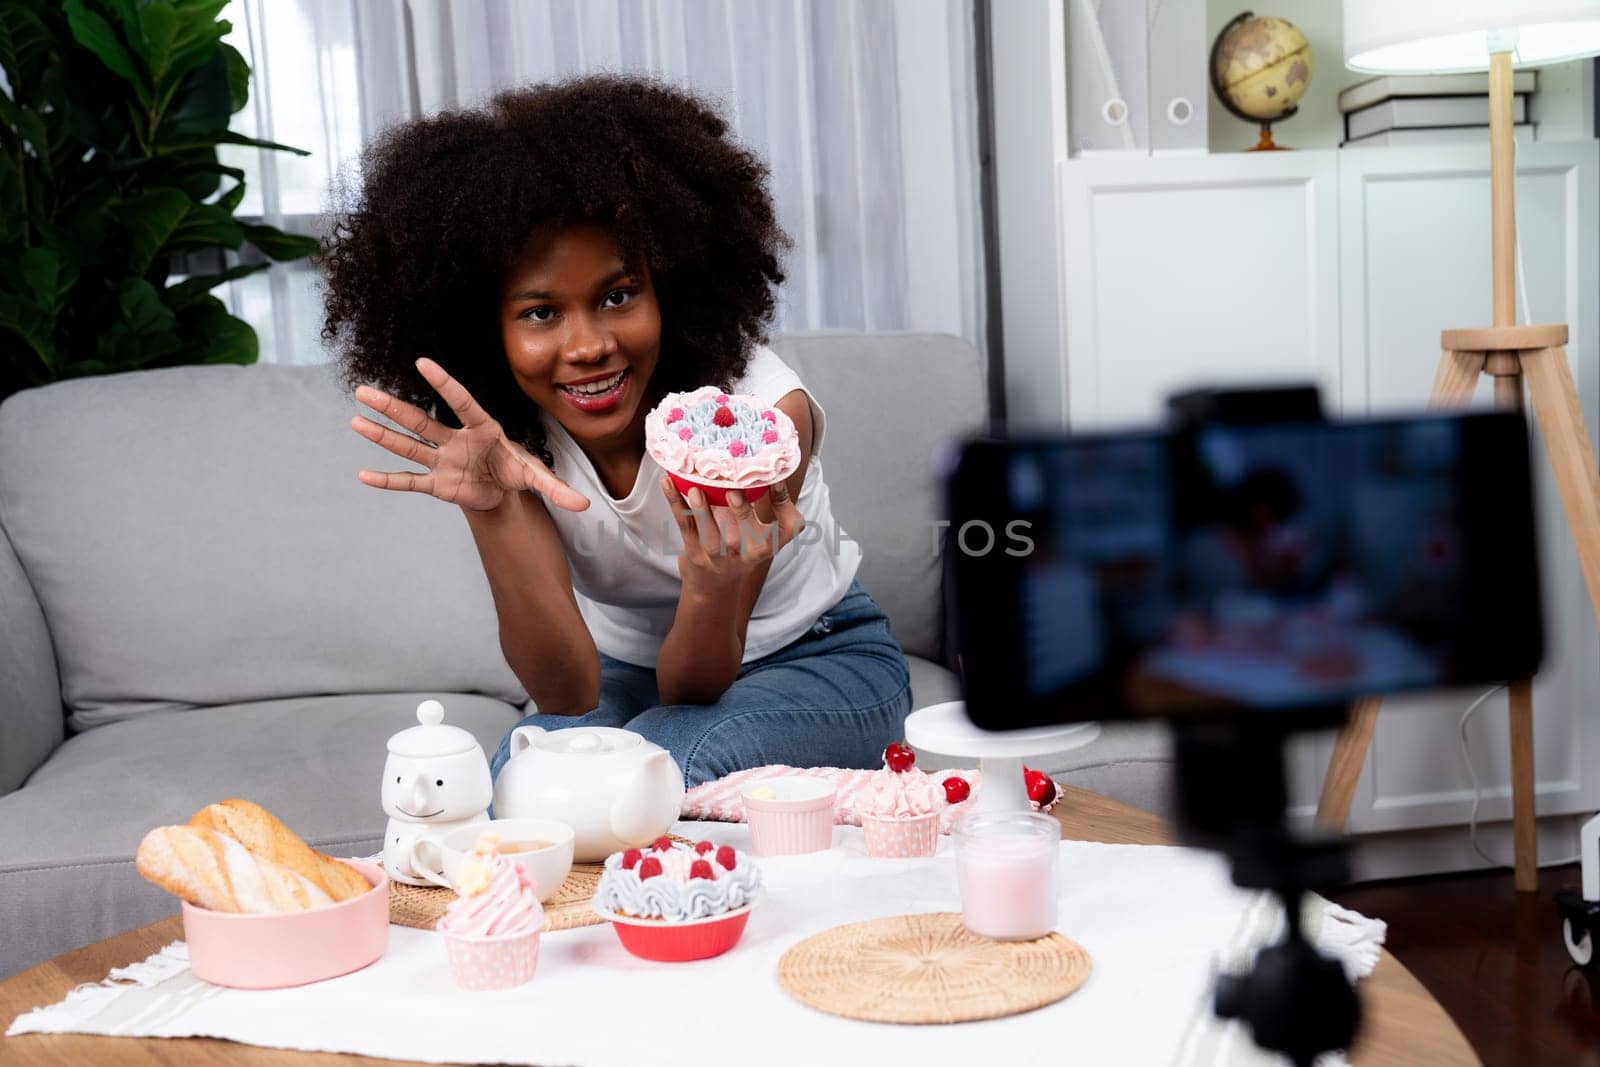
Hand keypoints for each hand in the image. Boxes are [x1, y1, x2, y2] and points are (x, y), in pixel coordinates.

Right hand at [350, 357, 588, 512]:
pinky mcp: (437, 483)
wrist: (502, 490)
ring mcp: (443, 460)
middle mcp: (456, 440)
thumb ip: (557, 489)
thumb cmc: (516, 470)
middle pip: (421, 421)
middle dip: (393, 408)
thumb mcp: (537, 478)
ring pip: (409, 445)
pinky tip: (363, 476)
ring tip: (355, 419)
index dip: (443, 384)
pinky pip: (410, 480)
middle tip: (364, 390)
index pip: (461, 402)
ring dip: (383, 435)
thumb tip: (584, 506)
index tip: (421, 362)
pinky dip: (389, 481)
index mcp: (481, 429)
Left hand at [663, 477, 804, 590]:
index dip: (786, 508)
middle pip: (748, 538)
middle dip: (742, 513)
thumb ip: (765, 503)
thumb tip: (764, 464)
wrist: (712, 584)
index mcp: (766, 546)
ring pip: (711, 538)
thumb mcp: (759, 531)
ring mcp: (718, 558)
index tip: (776, 483)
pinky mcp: (694, 553)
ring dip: (703, 513)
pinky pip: (685, 526)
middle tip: (733, 491)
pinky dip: (676, 502)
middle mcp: (745, 556)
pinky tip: (667, 481)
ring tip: (695, 490)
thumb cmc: (740, 546)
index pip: (787, 532)